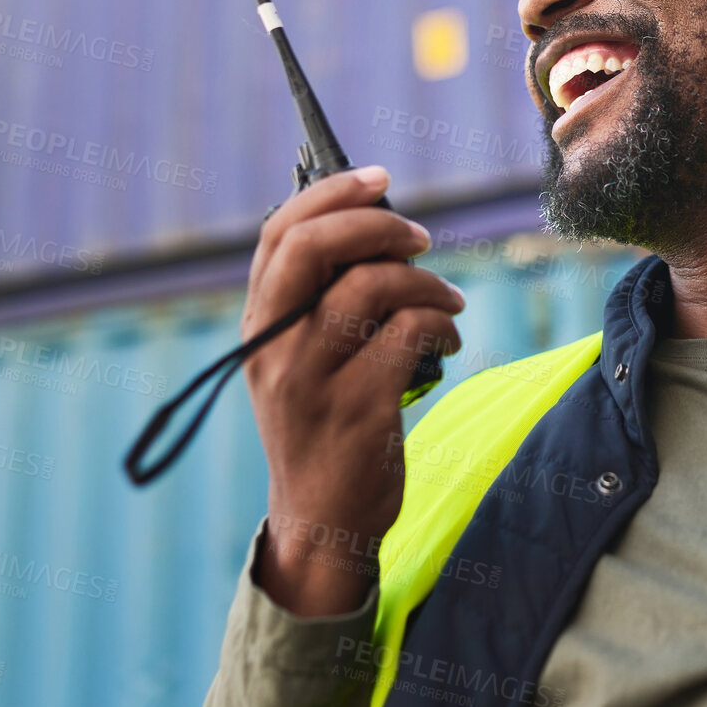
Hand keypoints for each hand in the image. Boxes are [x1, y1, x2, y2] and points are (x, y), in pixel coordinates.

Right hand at [241, 164, 464, 615]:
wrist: (319, 526)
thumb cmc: (321, 428)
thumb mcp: (297, 364)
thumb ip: (318, 303)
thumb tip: (380, 229)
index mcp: (256, 328)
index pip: (278, 236)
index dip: (329, 194)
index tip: (378, 179)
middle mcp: (273, 349)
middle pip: (316, 248)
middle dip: (378, 225)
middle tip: (421, 237)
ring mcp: (312, 381)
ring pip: (374, 287)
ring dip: (427, 282)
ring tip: (449, 301)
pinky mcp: (357, 411)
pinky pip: (410, 334)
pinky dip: (442, 324)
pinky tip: (450, 337)